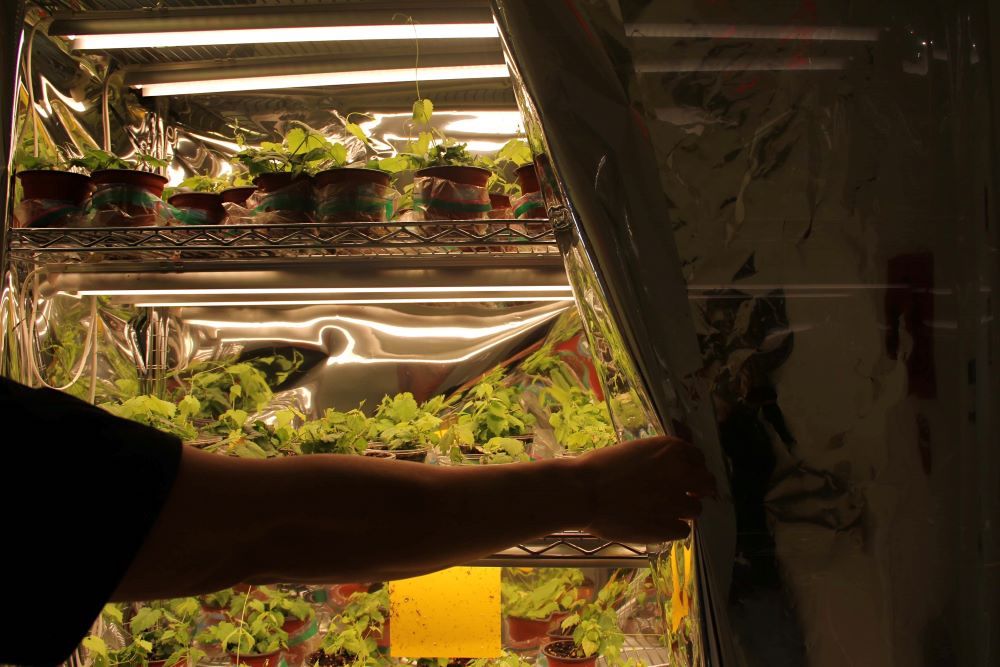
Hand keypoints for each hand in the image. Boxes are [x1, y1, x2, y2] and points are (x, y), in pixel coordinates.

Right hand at [574, 436, 715, 542]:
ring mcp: (677, 502)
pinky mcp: (668, 527)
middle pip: (708, 484)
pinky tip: (657, 525)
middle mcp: (681, 473)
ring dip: (684, 510)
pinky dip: (673, 528)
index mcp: (671, 450)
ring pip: (696, 509)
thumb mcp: (635, 451)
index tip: (684, 475)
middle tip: (685, 495)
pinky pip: (683, 530)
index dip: (691, 468)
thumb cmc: (599, 467)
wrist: (583, 492)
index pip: (698, 458)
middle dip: (698, 489)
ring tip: (663, 511)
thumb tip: (669, 470)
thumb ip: (658, 460)